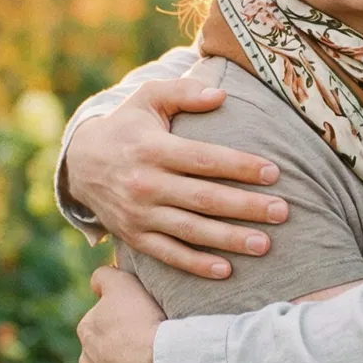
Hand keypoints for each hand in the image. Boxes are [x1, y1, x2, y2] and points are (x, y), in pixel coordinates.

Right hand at [64, 76, 287, 277]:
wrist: (80, 164)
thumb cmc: (128, 126)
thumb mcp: (148, 98)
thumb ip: (183, 92)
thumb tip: (221, 95)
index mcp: (153, 149)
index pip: (204, 159)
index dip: (240, 166)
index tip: (274, 173)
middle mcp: (146, 184)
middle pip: (204, 198)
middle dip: (246, 207)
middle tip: (282, 212)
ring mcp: (139, 215)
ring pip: (190, 230)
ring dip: (228, 239)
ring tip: (265, 244)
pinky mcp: (134, 237)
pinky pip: (168, 254)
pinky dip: (195, 264)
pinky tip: (225, 270)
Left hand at [77, 268, 166, 362]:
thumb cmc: (143, 322)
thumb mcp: (123, 284)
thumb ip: (104, 277)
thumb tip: (97, 280)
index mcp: (87, 330)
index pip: (99, 321)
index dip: (120, 320)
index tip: (139, 321)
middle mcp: (87, 362)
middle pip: (104, 354)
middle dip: (120, 351)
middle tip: (149, 346)